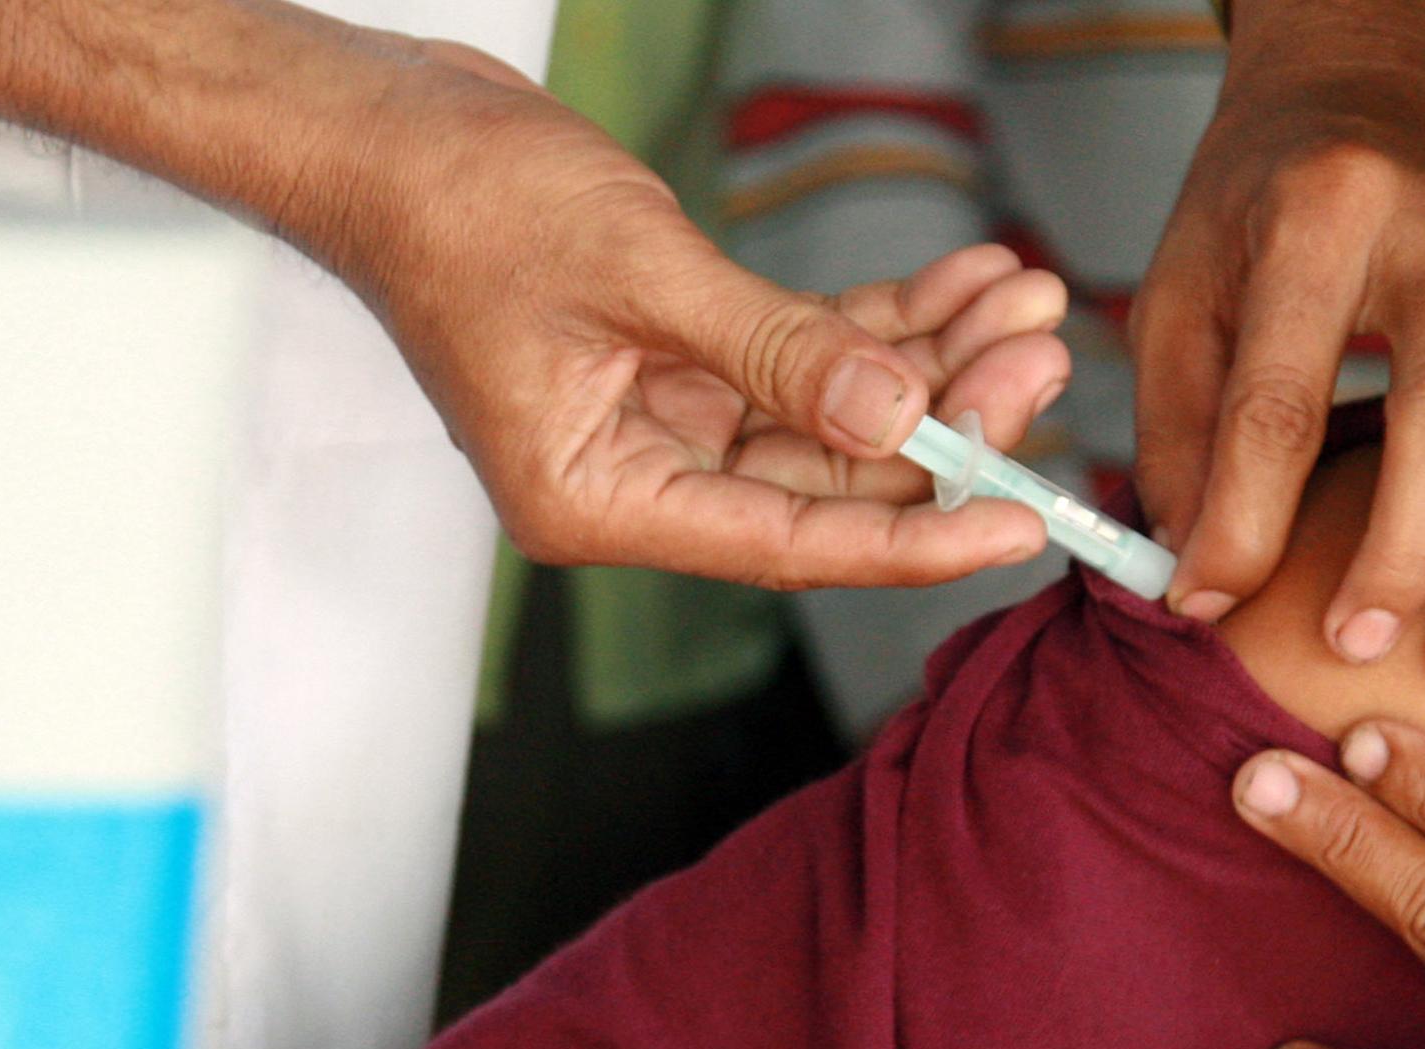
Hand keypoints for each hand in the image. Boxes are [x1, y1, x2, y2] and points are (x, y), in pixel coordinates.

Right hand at [282, 43, 1067, 588]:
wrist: (386, 130)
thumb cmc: (461, 204)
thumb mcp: (638, 277)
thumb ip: (775, 353)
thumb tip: (897, 419)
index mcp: (600, 499)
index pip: (789, 542)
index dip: (915, 535)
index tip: (1020, 520)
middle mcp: (635, 478)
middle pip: (827, 480)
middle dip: (946, 419)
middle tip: (1038, 358)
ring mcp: (661, 422)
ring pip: (830, 417)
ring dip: (931, 362)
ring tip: (1023, 304)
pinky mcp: (682, 361)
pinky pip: (805, 358)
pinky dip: (881, 324)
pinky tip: (959, 283)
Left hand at [1133, 0, 1424, 681]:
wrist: (1378, 67)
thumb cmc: (1265, 193)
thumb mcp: (1184, 282)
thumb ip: (1179, 425)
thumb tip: (1192, 568)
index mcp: (1316, 220)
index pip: (1281, 395)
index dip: (1243, 515)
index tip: (1209, 603)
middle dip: (1401, 546)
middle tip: (1363, 646)